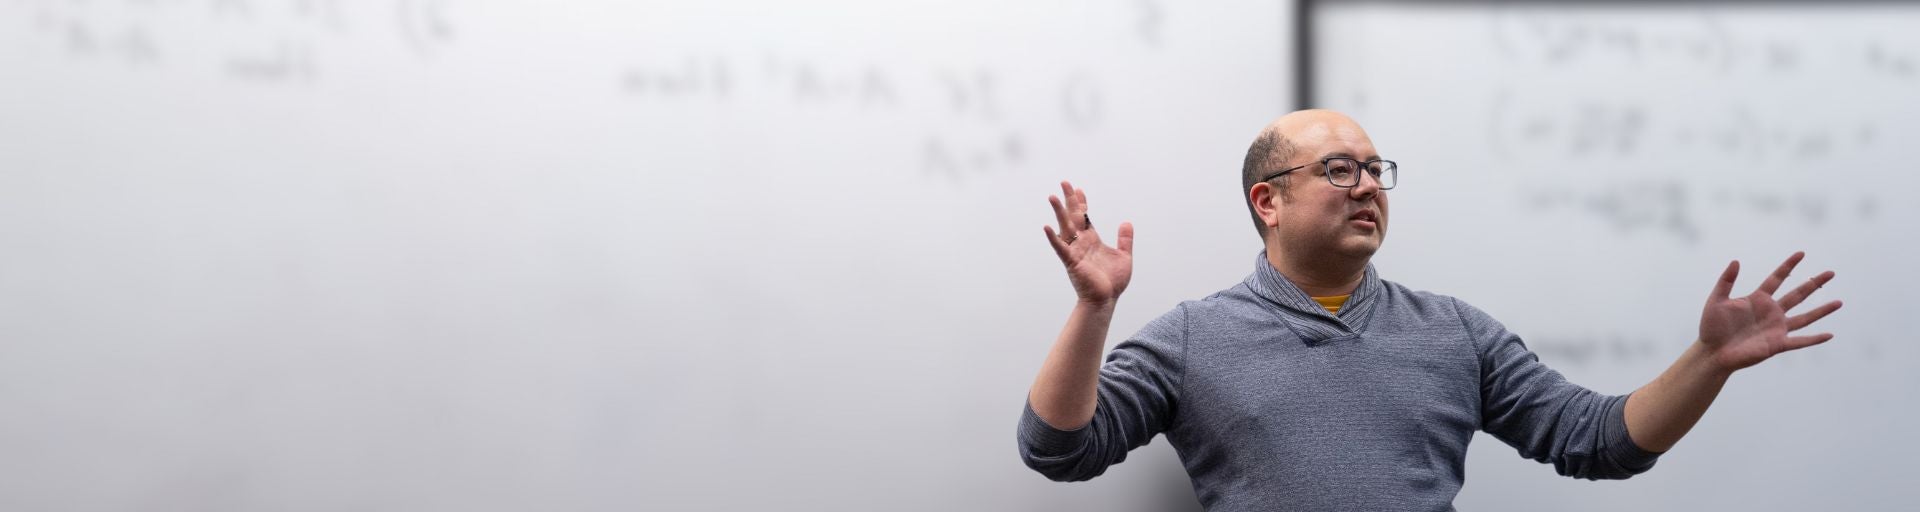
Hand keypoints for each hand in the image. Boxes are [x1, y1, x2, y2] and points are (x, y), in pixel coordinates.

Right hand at [1043, 181, 1133, 305]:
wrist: (1106, 300)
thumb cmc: (1112, 282)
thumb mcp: (1124, 256)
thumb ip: (1125, 239)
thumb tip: (1126, 222)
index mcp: (1092, 240)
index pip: (1085, 217)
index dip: (1082, 203)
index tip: (1079, 189)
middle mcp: (1081, 243)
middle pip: (1073, 217)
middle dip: (1069, 200)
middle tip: (1064, 182)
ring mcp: (1075, 251)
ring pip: (1065, 228)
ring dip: (1058, 212)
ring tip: (1053, 197)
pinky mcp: (1071, 262)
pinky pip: (1061, 248)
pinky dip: (1053, 238)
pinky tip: (1046, 227)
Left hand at [1698, 252, 1844, 372]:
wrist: (1712, 352)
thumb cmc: (1711, 327)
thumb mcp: (1716, 300)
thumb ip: (1726, 281)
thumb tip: (1736, 261)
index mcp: (1757, 299)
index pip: (1777, 278)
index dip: (1788, 266)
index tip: (1801, 253)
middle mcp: (1771, 312)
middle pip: (1798, 294)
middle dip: (1814, 283)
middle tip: (1831, 272)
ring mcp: (1776, 328)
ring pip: (1805, 317)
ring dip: (1822, 310)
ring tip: (1839, 302)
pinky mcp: (1777, 344)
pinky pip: (1800, 341)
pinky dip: (1815, 339)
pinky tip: (1830, 335)